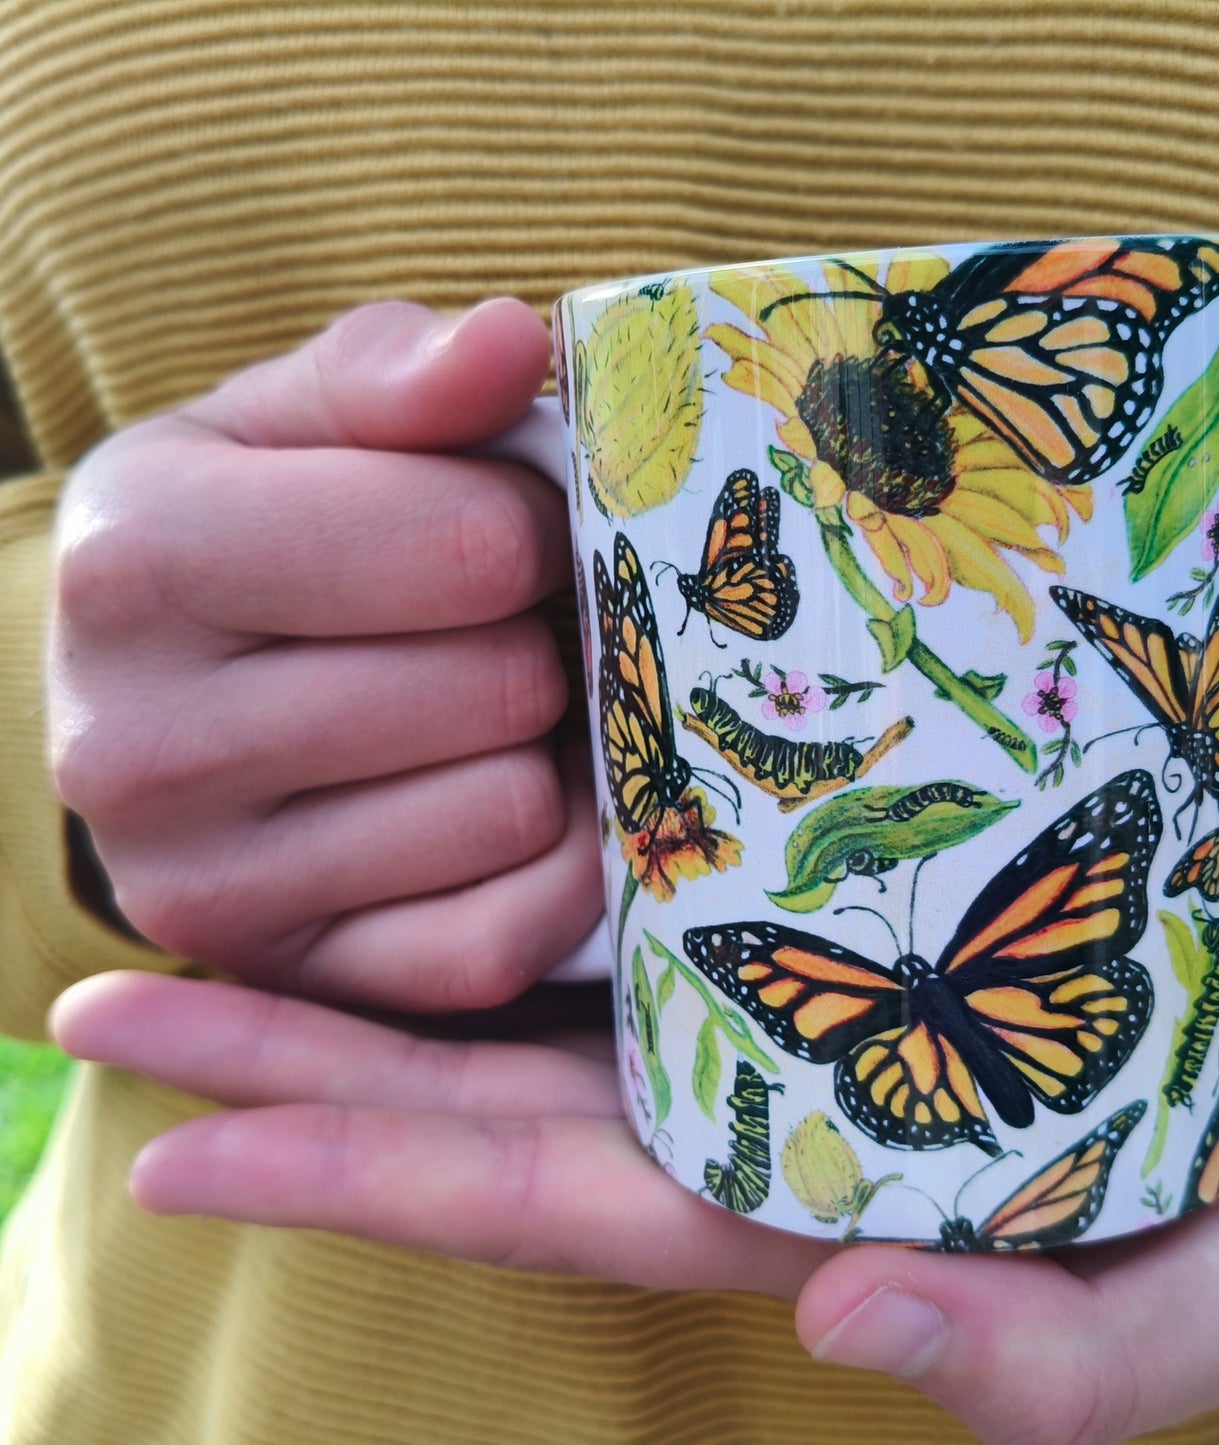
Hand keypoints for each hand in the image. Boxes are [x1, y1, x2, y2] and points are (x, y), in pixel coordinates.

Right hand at [48, 299, 601, 1008]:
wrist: (166, 701)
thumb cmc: (254, 533)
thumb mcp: (295, 426)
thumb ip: (398, 378)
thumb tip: (512, 340)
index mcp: (137, 562)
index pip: (464, 547)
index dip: (530, 530)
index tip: (507, 530)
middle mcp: (135, 744)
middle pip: (497, 685)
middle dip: (536, 642)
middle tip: (502, 630)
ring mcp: (203, 888)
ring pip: (508, 812)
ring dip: (542, 756)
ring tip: (488, 716)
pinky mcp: (286, 976)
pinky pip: (496, 941)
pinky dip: (547, 872)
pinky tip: (507, 805)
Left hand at [51, 973, 1218, 1442]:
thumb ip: (1076, 1365)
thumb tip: (853, 1315)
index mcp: (801, 1196)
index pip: (546, 1199)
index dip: (369, 1166)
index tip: (186, 1124)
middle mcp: (742, 1112)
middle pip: (475, 1107)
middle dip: (293, 1066)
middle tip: (101, 1012)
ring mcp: (754, 1015)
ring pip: (515, 1008)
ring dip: (351, 974)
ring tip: (181, 924)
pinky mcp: (792, 926)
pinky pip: (609, 915)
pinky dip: (493, 889)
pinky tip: (404, 826)